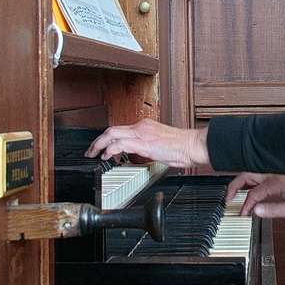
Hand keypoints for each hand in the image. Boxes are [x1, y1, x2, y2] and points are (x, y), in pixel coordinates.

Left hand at [85, 118, 209, 168]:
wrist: (193, 145)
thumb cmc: (183, 148)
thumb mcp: (161, 145)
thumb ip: (147, 147)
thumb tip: (139, 154)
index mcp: (147, 126)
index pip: (121, 129)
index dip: (109, 139)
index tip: (103, 148)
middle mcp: (142, 127)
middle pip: (112, 129)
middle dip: (98, 141)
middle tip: (91, 151)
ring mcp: (142, 133)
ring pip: (112, 134)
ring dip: (99, 145)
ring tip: (93, 154)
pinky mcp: (143, 143)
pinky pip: (120, 144)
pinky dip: (110, 150)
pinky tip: (107, 157)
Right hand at [226, 172, 284, 218]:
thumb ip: (275, 210)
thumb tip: (256, 211)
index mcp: (276, 182)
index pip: (253, 194)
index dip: (244, 206)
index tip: (242, 215)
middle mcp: (275, 172)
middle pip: (247, 175)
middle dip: (234, 186)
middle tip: (227, 199)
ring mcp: (279, 169)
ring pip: (254, 171)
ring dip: (243, 181)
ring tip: (236, 192)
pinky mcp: (283, 170)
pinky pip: (263, 172)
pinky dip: (253, 178)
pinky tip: (253, 186)